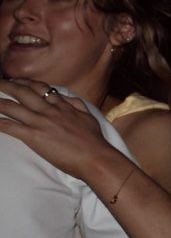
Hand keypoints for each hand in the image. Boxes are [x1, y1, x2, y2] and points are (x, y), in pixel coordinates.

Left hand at [0, 80, 123, 187]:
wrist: (94, 157)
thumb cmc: (94, 140)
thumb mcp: (89, 117)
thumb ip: (77, 104)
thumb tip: (66, 97)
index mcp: (62, 105)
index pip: (41, 88)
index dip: (26, 82)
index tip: (16, 80)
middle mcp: (49, 110)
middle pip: (23, 93)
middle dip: (7, 86)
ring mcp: (40, 122)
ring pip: (13, 108)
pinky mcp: (33, 136)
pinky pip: (11, 126)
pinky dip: (0, 122)